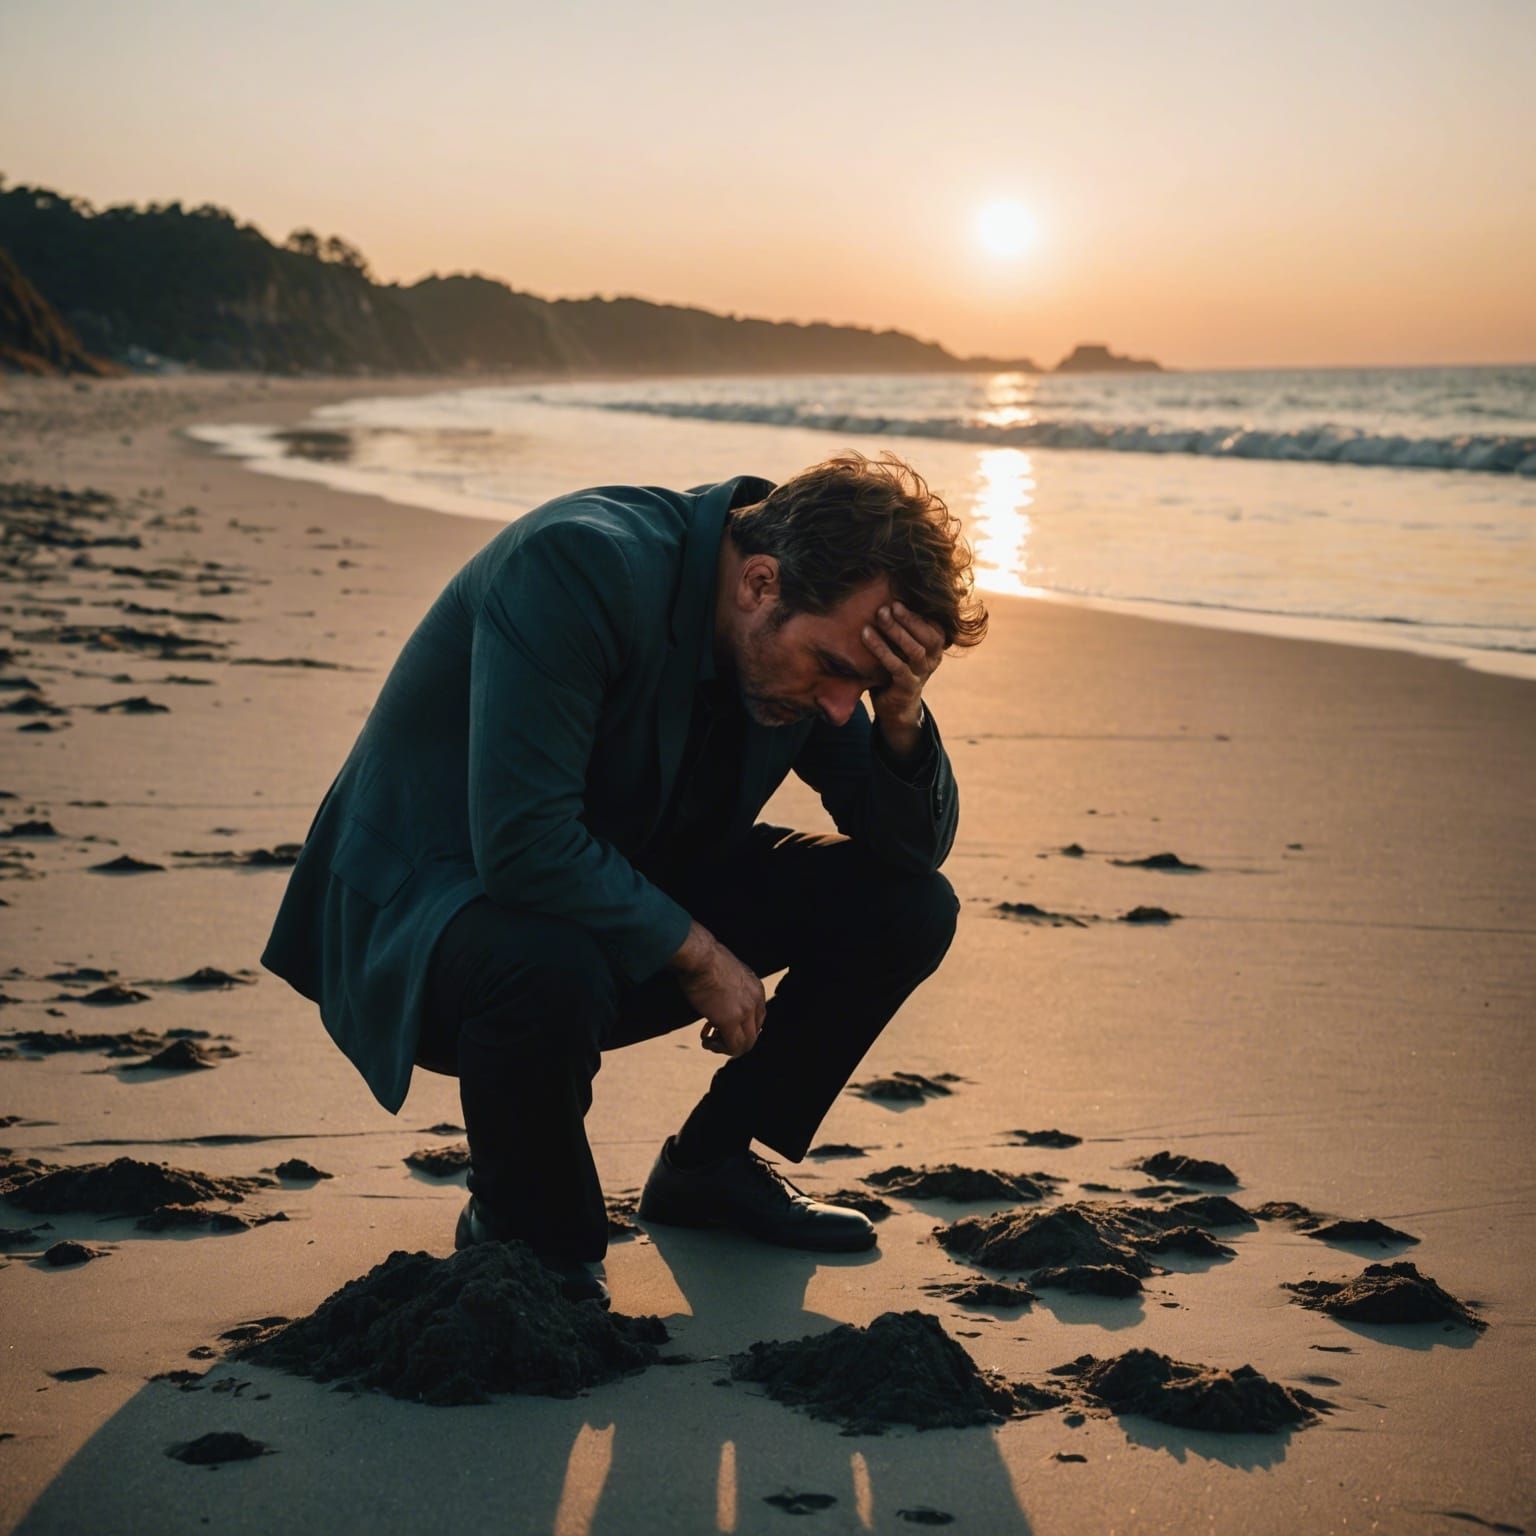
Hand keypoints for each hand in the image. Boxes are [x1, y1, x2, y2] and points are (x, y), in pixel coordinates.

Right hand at [668, 922, 765, 1056]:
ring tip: (709, 1041)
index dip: (740, 1027)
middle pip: (754, 1034)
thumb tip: (721, 998)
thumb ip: (731, 987)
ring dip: (726, 1047)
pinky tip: (705, 1041)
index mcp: (756, 989)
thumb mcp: (728, 971)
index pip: (758, 1019)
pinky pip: (732, 1047)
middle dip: (733, 1039)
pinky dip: (719, 1048)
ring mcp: (745, 1012)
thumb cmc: (706, 959)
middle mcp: (755, 1001)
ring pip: (746, 1044)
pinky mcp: (729, 1021)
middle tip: (715, 1037)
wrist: (699, 956)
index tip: (722, 1025)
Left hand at [860, 600, 943, 755]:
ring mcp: (922, 674)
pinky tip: (866, 635)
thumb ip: (903, 627)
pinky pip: (896, 666)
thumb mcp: (902, 646)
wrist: (896, 706)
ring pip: (914, 649)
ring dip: (896, 631)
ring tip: (879, 615)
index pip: (936, 625)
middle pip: (928, 636)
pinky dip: (881, 649)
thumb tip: (884, 594)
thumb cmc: (896, 668)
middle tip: (889, 605)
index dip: (919, 612)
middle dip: (909, 618)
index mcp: (935, 647)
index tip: (899, 598)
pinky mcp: (907, 687)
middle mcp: (933, 660)